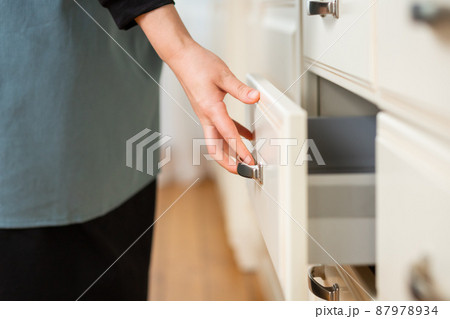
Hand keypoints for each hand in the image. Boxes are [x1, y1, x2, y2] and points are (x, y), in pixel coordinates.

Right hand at [168, 42, 258, 172]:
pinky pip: (221, 129)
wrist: (182, 57)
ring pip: (218, 141)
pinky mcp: (208, 111)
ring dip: (231, 152)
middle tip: (244, 171)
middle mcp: (206, 116)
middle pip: (216, 148)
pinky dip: (233, 135)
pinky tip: (246, 136)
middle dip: (230, 162)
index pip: (228, 135)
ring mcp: (206, 115)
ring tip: (245, 160)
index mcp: (210, 109)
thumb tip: (255, 97)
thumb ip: (240, 89)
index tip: (250, 162)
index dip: (240, 151)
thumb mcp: (223, 75)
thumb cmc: (197, 64)